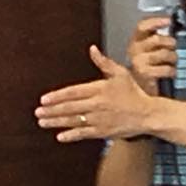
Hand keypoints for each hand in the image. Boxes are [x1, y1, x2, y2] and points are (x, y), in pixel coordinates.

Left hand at [35, 45, 155, 141]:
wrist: (147, 114)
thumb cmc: (134, 92)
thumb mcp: (120, 73)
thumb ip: (103, 62)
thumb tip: (92, 49)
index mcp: (99, 89)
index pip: (73, 92)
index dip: (57, 96)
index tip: (44, 99)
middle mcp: (97, 104)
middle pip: (70, 107)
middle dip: (52, 110)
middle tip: (38, 112)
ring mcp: (99, 120)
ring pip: (73, 121)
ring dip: (56, 122)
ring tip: (42, 122)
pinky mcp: (103, 132)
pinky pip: (84, 134)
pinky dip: (71, 135)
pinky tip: (60, 136)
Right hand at [127, 17, 176, 94]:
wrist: (138, 91)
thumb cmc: (147, 67)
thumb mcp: (148, 50)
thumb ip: (156, 39)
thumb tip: (174, 27)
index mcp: (135, 41)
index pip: (142, 26)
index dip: (156, 21)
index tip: (168, 20)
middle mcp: (134, 50)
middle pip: (156, 39)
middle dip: (170, 42)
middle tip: (174, 47)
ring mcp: (138, 62)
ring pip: (164, 53)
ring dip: (173, 57)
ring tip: (173, 61)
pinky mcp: (145, 74)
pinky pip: (166, 68)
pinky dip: (172, 70)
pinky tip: (172, 72)